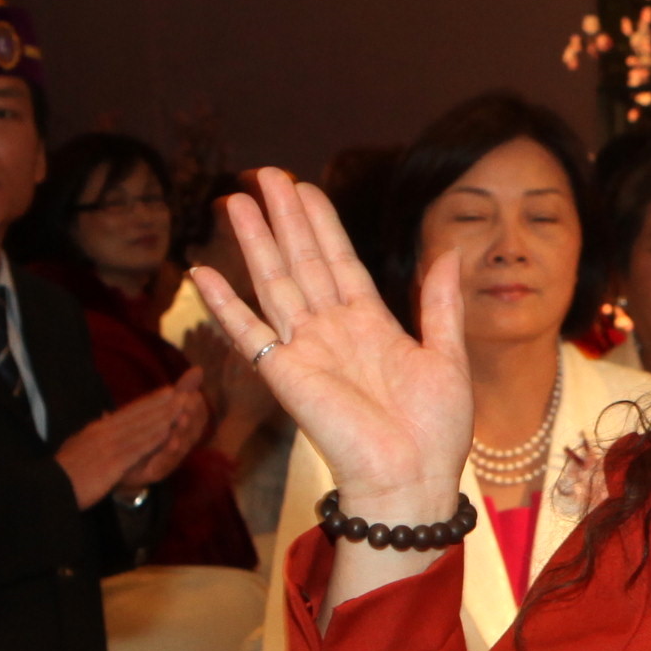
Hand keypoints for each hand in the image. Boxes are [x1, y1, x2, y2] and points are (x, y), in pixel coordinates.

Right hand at [58, 381, 209, 508]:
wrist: (48, 488)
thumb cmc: (61, 473)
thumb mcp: (76, 447)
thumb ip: (91, 434)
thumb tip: (102, 419)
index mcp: (96, 430)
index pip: (127, 412)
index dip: (149, 402)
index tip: (166, 392)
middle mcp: (103, 434)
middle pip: (138, 416)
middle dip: (161, 404)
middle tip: (182, 392)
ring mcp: (108, 448)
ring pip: (141, 429)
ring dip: (163, 417)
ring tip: (182, 407)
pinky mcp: (111, 464)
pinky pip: (137, 450)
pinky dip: (154, 439)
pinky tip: (168, 432)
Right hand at [193, 168, 473, 531]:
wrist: (413, 478)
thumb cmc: (434, 431)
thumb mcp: (448, 356)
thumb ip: (440, 305)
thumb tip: (448, 253)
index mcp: (370, 324)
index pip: (339, 260)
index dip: (321, 223)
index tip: (304, 187)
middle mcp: (332, 330)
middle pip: (301, 261)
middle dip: (284, 217)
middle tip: (265, 173)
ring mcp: (305, 349)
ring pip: (274, 282)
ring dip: (255, 242)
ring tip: (237, 200)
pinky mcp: (285, 374)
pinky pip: (247, 333)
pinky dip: (224, 305)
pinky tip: (202, 274)